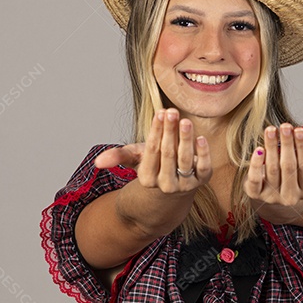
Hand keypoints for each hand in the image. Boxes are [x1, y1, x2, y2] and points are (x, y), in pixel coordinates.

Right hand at [94, 109, 211, 193]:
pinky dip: (203, 154)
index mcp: (147, 178)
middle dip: (170, 131)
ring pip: (185, 160)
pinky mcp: (202, 181)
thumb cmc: (152, 166)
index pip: (152, 151)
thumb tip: (98, 163)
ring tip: (185, 121)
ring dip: (186, 139)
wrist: (172, 190)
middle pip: (168, 154)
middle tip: (171, 111)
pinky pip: (204, 168)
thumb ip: (118, 156)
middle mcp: (166, 184)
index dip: (156, 131)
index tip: (160, 113)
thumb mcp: (135, 159)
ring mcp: (185, 184)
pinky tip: (201, 137)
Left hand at [244, 124, 302, 209]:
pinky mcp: (254, 195)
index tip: (298, 129)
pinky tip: (258, 149)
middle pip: (288, 168)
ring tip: (271, 129)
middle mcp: (290, 198)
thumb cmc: (302, 177)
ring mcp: (271, 198)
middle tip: (284, 125)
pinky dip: (255, 165)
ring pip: (271, 170)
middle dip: (286, 145)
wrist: (279, 198)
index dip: (302, 148)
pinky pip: (253, 181)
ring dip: (271, 148)